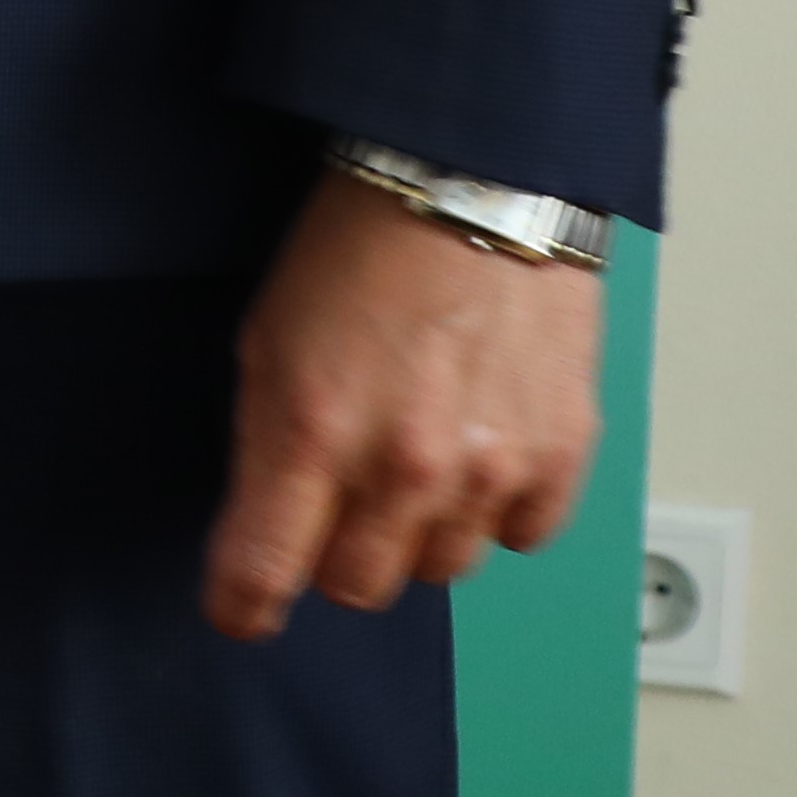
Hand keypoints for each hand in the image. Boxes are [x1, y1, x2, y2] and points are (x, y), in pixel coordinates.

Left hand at [204, 163, 605, 639]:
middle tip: (331, 499)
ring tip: (408, 454)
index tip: (237, 610)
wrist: (471, 186)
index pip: (263, 570)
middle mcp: (403, 468)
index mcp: (310, 433)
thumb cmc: (355, 249)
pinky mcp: (559, 458)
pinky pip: (519, 537)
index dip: (242, 602)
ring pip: (438, 568)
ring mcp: (489, 470)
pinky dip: (495, 510)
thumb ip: (266, 441)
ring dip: (414, 532)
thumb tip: (265, 523)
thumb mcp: (266, 338)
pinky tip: (477, 449)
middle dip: (331, 556)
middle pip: (357, 586)